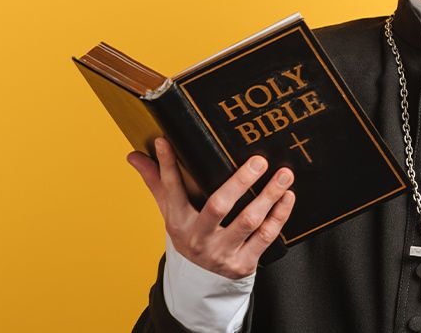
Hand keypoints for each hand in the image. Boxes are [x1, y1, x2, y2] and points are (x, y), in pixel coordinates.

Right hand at [127, 136, 294, 278]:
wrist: (203, 279)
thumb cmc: (191, 231)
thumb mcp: (172, 210)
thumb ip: (157, 181)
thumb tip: (132, 155)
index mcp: (177, 222)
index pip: (171, 190)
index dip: (167, 165)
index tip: (166, 141)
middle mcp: (198, 238)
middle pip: (218, 206)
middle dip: (240, 182)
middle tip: (259, 160)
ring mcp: (221, 253)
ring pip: (248, 221)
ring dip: (269, 196)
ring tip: (284, 174)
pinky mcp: (243, 263)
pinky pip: (266, 237)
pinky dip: (280, 215)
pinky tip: (288, 196)